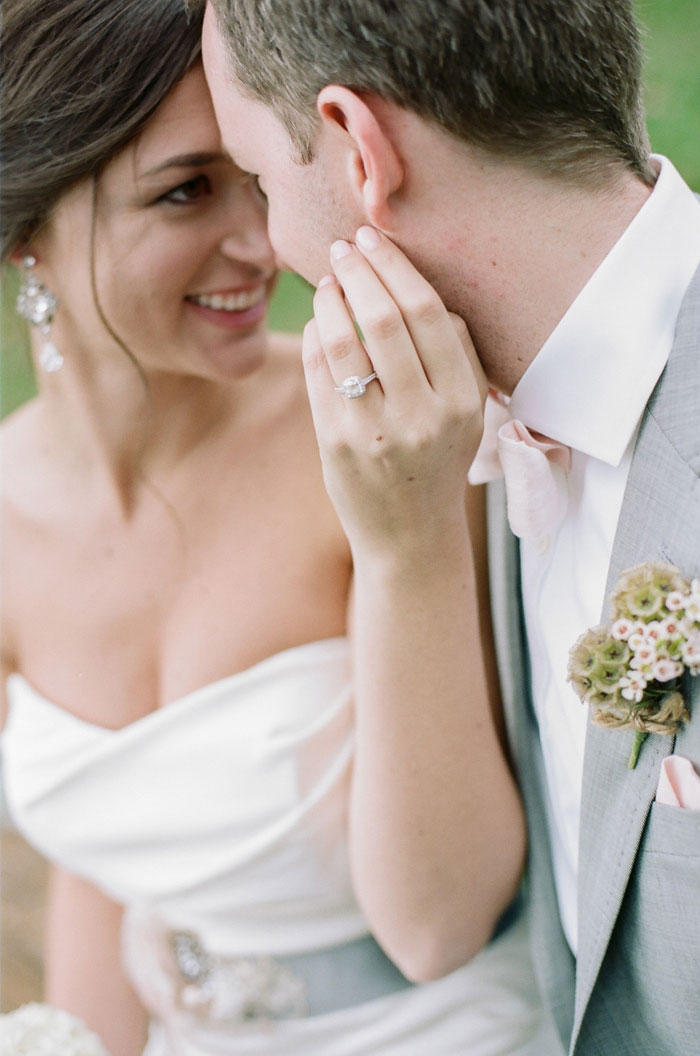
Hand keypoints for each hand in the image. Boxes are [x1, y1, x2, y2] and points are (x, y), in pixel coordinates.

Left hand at [302, 227, 486, 553]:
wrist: (411, 534)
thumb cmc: (439, 462)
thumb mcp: (468, 413)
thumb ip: (457, 354)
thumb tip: (418, 288)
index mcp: (463, 400)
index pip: (427, 313)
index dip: (395, 267)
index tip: (374, 240)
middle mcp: (422, 415)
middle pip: (382, 318)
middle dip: (358, 271)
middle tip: (343, 247)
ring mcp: (375, 431)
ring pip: (342, 341)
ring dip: (329, 300)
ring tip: (328, 282)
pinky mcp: (337, 444)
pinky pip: (318, 374)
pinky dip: (314, 337)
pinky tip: (317, 323)